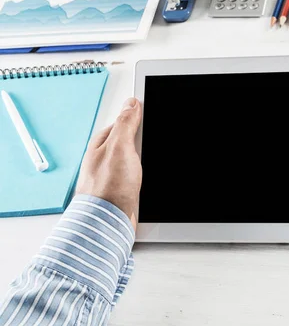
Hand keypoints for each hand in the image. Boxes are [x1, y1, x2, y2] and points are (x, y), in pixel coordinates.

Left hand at [76, 98, 142, 230]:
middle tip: (149, 147)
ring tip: (147, 167)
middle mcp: (104, 158)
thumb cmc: (108, 187)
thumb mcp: (120, 147)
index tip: (150, 116)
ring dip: (143, 162)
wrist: (107, 221)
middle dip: (142, 143)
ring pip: (134, 160)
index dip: (137, 119)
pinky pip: (136, 176)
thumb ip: (126, 124)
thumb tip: (131, 103)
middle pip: (129, 141)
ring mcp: (112, 174)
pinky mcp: (120, 190)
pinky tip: (146, 181)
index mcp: (100, 144)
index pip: (122, 122)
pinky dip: (143, 177)